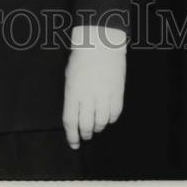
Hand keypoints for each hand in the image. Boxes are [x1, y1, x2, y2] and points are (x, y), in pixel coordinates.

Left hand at [62, 25, 126, 149]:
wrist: (100, 43)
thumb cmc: (82, 59)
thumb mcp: (69, 77)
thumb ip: (72, 97)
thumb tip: (75, 117)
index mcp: (73, 91)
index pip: (71, 121)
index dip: (71, 136)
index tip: (73, 143)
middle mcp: (88, 95)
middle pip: (86, 125)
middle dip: (85, 134)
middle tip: (85, 135)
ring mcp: (104, 94)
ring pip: (101, 122)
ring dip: (98, 128)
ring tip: (96, 126)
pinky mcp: (117, 92)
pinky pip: (114, 114)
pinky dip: (110, 119)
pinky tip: (107, 116)